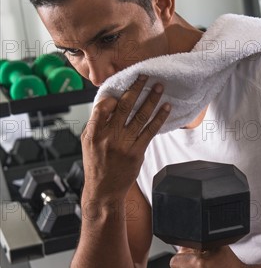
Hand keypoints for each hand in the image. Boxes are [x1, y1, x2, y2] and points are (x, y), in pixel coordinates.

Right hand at [81, 76, 170, 198]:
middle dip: (136, 88)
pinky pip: (150, 131)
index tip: (123, 87)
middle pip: (125, 106)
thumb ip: (96, 124)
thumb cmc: (96, 165)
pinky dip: (159, 118)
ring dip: (151, 99)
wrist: (104, 190)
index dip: (114, 95)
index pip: (103, 106)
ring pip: (140, 116)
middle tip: (145, 76)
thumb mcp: (87, 143)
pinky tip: (166, 108)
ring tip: (159, 87)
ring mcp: (124, 144)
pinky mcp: (137, 152)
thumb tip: (109, 105)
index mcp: (94, 132)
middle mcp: (109, 136)